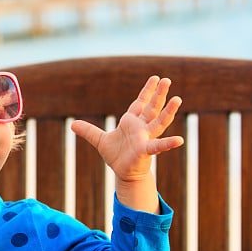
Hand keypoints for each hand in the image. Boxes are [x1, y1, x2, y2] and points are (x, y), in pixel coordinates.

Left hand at [71, 76, 182, 211]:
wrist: (123, 173)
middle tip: (167, 80)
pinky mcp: (145, 150)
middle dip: (159, 94)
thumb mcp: (99, 140)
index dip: (147, 91)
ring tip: (178, 99)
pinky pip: (158, 146)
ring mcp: (146, 138)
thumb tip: (72, 124)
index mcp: (132, 122)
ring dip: (168, 111)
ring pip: (159, 122)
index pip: (140, 103)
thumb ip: (88, 131)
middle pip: (152, 108)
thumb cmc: (116, 155)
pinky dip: (168, 143)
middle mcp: (142, 128)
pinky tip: (179, 140)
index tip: (155, 77)